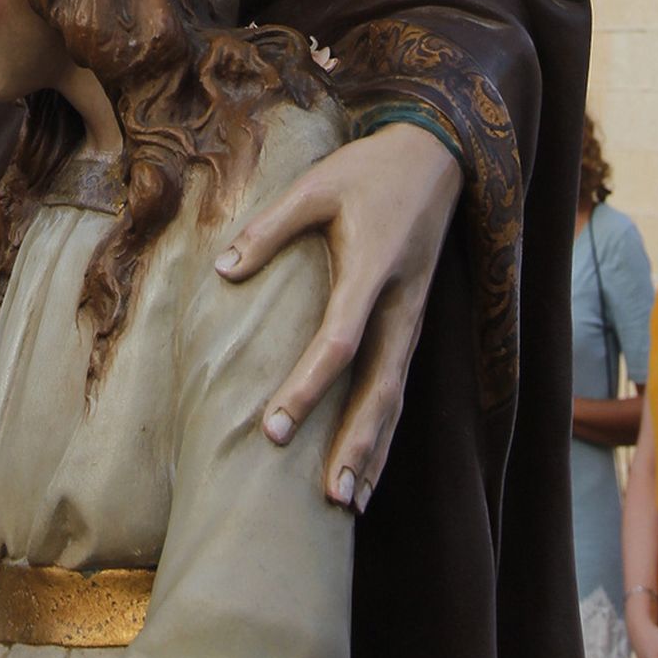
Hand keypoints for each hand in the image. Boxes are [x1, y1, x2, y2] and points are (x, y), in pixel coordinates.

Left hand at [213, 124, 460, 508]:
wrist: (436, 156)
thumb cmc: (368, 169)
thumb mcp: (317, 183)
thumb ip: (270, 228)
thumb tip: (222, 272)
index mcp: (374, 267)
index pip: (341, 340)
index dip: (308, 386)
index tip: (273, 427)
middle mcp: (402, 303)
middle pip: (380, 387)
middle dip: (355, 442)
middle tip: (328, 495)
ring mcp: (414, 317)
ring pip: (396, 396)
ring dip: (374, 449)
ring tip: (349, 501)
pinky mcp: (413, 323)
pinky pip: (400, 386)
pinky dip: (385, 431)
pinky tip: (368, 468)